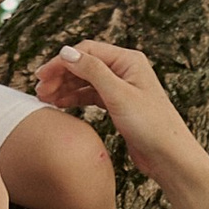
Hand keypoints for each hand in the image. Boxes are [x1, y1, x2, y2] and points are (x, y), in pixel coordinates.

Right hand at [31, 39, 206, 186]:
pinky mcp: (118, 105)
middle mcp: (125, 70)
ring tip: (44, 98)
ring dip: (64, 87)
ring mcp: (122, 87)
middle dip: (60, 75)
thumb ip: (92, 71)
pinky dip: (74, 98)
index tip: (40, 76)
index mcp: (128, 60)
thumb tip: (66, 51)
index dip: (61, 61)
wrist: (170, 157)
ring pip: (85, 81)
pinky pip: (90, 95)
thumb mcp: (118, 96)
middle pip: (84, 64)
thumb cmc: (150, 125)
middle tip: (38, 90)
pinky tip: (60, 105)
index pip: (86, 51)